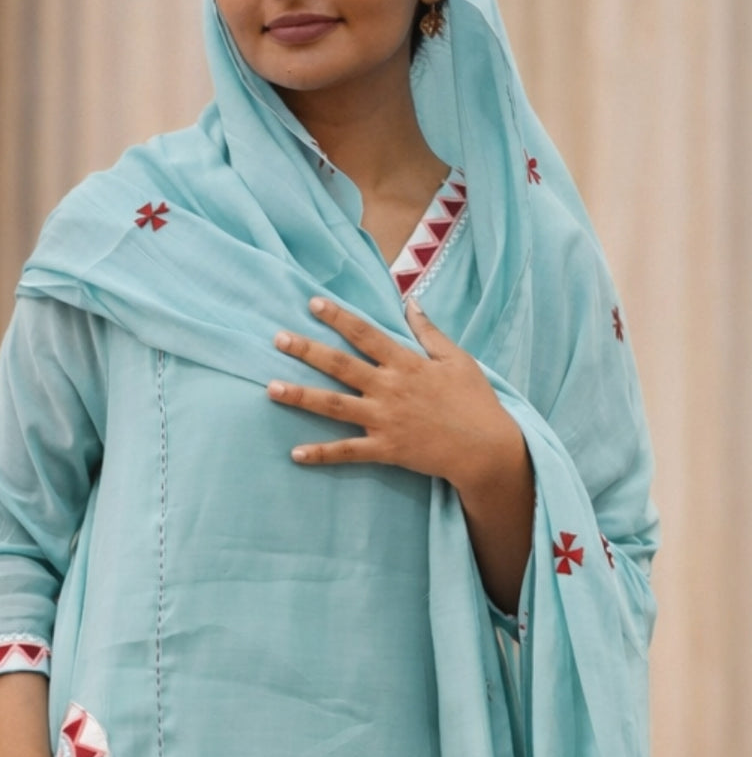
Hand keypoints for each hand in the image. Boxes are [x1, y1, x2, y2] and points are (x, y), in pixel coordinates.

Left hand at [267, 294, 520, 492]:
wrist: (486, 449)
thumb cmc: (475, 402)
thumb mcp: (457, 359)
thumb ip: (430, 332)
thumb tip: (411, 302)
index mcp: (407, 363)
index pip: (366, 334)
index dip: (338, 317)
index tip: (313, 303)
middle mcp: (390, 388)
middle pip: (340, 365)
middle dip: (307, 351)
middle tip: (278, 338)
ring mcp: (385, 420)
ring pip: (334, 406)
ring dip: (301, 396)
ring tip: (271, 389)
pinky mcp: (385, 449)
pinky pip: (348, 451)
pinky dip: (321, 454)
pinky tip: (295, 453)